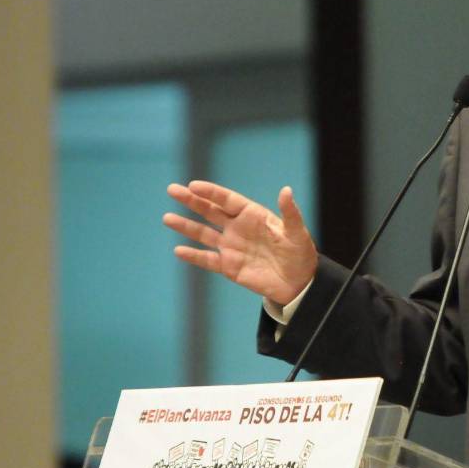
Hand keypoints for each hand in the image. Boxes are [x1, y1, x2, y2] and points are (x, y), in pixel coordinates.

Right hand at [163, 181, 317, 305]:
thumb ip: (290, 212)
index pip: (227, 200)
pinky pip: (208, 260)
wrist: (299, 282)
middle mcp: (238, 228)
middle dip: (191, 201)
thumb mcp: (297, 232)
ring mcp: (231, 247)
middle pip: (210, 211)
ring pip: (204, 233)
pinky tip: (178, 250)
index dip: (211, 192)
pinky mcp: (229, 267)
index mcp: (253, 215)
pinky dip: (194, 256)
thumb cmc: (300, 253)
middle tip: (172, 189)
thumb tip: (287, 190)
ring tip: (167, 218)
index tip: (193, 185)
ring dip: (186, 226)